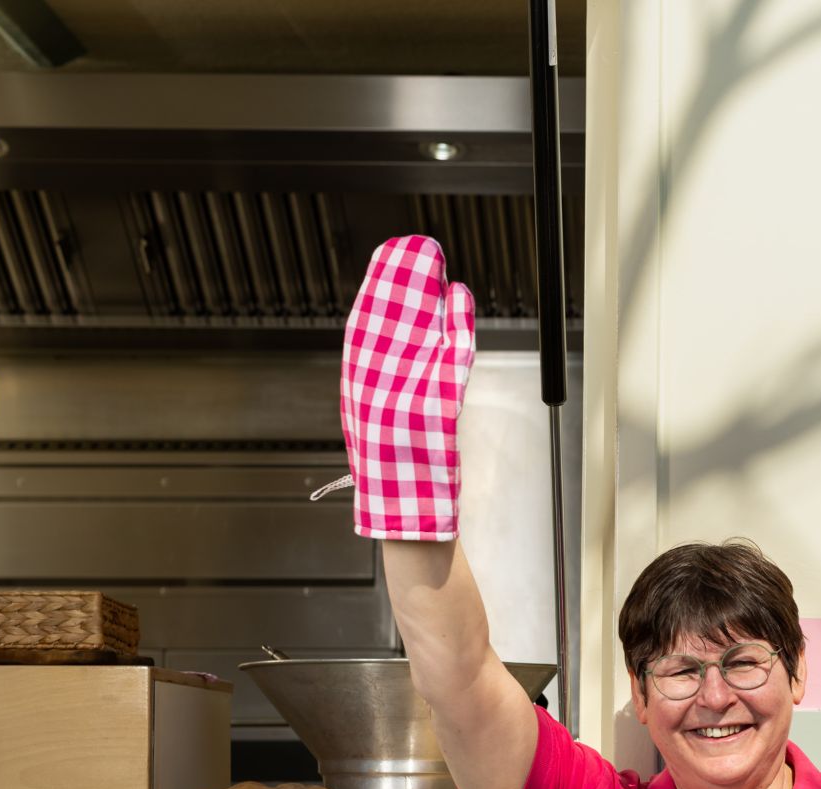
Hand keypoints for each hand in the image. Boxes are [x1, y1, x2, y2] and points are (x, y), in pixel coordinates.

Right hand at [337, 236, 475, 538]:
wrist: (405, 512)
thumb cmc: (397, 464)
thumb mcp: (378, 411)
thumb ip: (383, 372)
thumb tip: (398, 335)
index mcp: (361, 382)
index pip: (367, 320)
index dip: (380, 284)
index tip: (390, 254)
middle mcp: (379, 382)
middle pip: (392, 316)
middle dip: (403, 278)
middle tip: (416, 246)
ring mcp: (407, 391)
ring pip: (418, 328)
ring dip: (427, 290)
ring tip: (433, 258)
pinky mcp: (437, 407)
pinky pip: (451, 356)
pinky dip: (457, 325)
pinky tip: (459, 298)